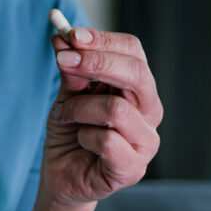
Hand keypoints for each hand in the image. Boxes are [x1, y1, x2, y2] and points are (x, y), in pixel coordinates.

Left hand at [42, 27, 163, 204]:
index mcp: (137, 88)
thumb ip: (70, 71)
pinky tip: (81, 142)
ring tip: (65, 116)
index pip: (133, 52)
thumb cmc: (70, 132)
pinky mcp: (134, 168)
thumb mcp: (67, 95)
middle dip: (97, 62)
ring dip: (79, 108)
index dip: (103, 40)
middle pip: (137, 74)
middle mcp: (149, 111)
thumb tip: (62, 37)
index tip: (70, 35)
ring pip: (116, 109)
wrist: (61, 175)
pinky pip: (108, 141)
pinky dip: (84, 136)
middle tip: (62, 59)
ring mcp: (146, 141)